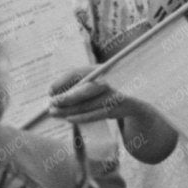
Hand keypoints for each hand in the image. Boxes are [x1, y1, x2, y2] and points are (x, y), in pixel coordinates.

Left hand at [49, 70, 178, 162]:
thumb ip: (76, 85)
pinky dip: (82, 117)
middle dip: (66, 97)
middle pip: (85, 88)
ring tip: (54, 112)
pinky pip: (97, 114)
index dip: (63, 80)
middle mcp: (110, 79)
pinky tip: (69, 118)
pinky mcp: (119, 107)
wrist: (138, 102)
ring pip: (89, 104)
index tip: (49, 89)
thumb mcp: (94, 84)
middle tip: (51, 102)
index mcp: (102, 69)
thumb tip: (53, 92)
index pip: (78, 71)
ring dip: (69, 110)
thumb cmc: (108, 92)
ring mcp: (116, 94)